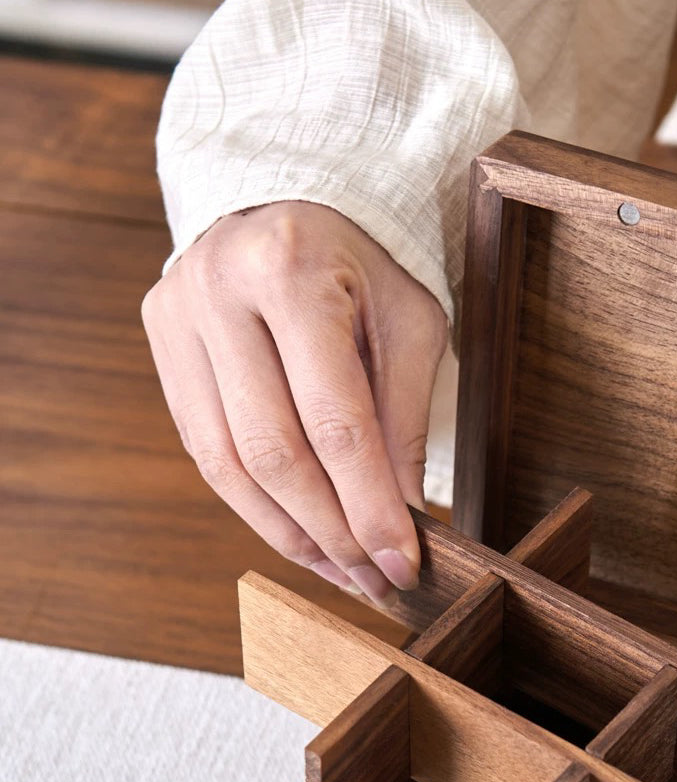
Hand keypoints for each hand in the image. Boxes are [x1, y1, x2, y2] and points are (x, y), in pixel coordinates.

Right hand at [142, 202, 448, 602]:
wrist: (289, 200)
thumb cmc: (365, 264)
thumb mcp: (411, 324)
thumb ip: (405, 419)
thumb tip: (404, 522)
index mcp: (292, 270)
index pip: (335, 420)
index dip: (370, 505)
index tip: (403, 562)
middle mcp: (218, 290)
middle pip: (274, 451)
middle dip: (331, 532)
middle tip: (375, 581)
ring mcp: (176, 316)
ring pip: (228, 463)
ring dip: (290, 534)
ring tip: (343, 573)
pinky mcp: (160, 343)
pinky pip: (205, 449)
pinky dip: (256, 505)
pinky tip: (301, 536)